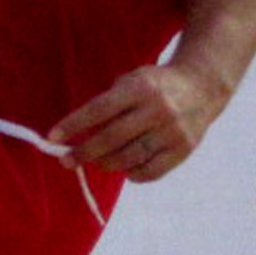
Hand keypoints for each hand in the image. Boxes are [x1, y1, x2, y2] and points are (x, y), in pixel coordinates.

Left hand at [51, 61, 229, 182]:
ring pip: (129, 158)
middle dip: (84, 152)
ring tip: (96, 162)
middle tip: (66, 160)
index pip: (99, 109)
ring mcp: (172, 132)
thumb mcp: (133, 80)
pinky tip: (124, 169)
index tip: (53, 137)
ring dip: (106, 164)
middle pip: (111, 138)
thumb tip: (76, 135)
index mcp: (141, 87)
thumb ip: (108, 103)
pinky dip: (132, 174)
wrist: (202, 88)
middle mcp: (157, 109)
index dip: (74, 124)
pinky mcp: (183, 150)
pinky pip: (150, 171)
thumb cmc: (156, 85)